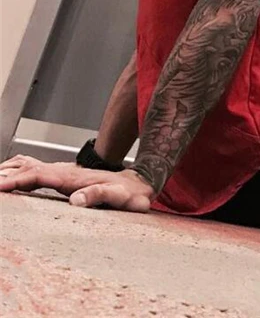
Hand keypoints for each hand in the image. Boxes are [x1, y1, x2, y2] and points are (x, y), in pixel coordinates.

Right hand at [0, 155, 153, 211]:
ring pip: (29, 165)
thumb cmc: (129, 193)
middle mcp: (65, 172)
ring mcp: (63, 172)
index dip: (16, 181)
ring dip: (8, 170)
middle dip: (5, 175)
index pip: (38, 176)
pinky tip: (9, 175)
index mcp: (72, 178)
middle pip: (28, 168)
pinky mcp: (63, 176)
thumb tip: (77, 200)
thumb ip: (99, 195)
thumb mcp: (120, 196)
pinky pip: (34, 169)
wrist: (139, 182)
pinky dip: (17, 170)